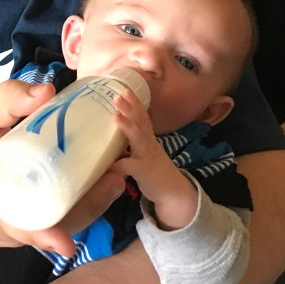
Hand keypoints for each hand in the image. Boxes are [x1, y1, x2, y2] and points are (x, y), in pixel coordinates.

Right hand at [0, 80, 126, 256]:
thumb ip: (6, 101)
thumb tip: (50, 92)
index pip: (13, 218)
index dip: (40, 231)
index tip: (64, 240)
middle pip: (50, 224)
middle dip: (88, 203)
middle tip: (116, 173)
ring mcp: (6, 235)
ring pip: (53, 227)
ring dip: (86, 205)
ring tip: (112, 174)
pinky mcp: (12, 236)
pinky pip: (47, 225)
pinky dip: (70, 208)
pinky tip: (89, 183)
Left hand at [109, 91, 197, 229]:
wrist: (175, 193)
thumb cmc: (154, 171)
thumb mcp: (142, 153)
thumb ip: (129, 143)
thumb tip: (110, 134)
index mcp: (147, 139)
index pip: (142, 117)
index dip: (134, 104)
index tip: (124, 90)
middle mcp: (148, 144)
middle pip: (141, 122)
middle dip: (130, 108)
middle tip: (117, 95)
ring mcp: (148, 157)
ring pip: (139, 139)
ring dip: (128, 126)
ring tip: (116, 115)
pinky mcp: (145, 173)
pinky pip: (131, 168)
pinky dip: (120, 165)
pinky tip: (109, 164)